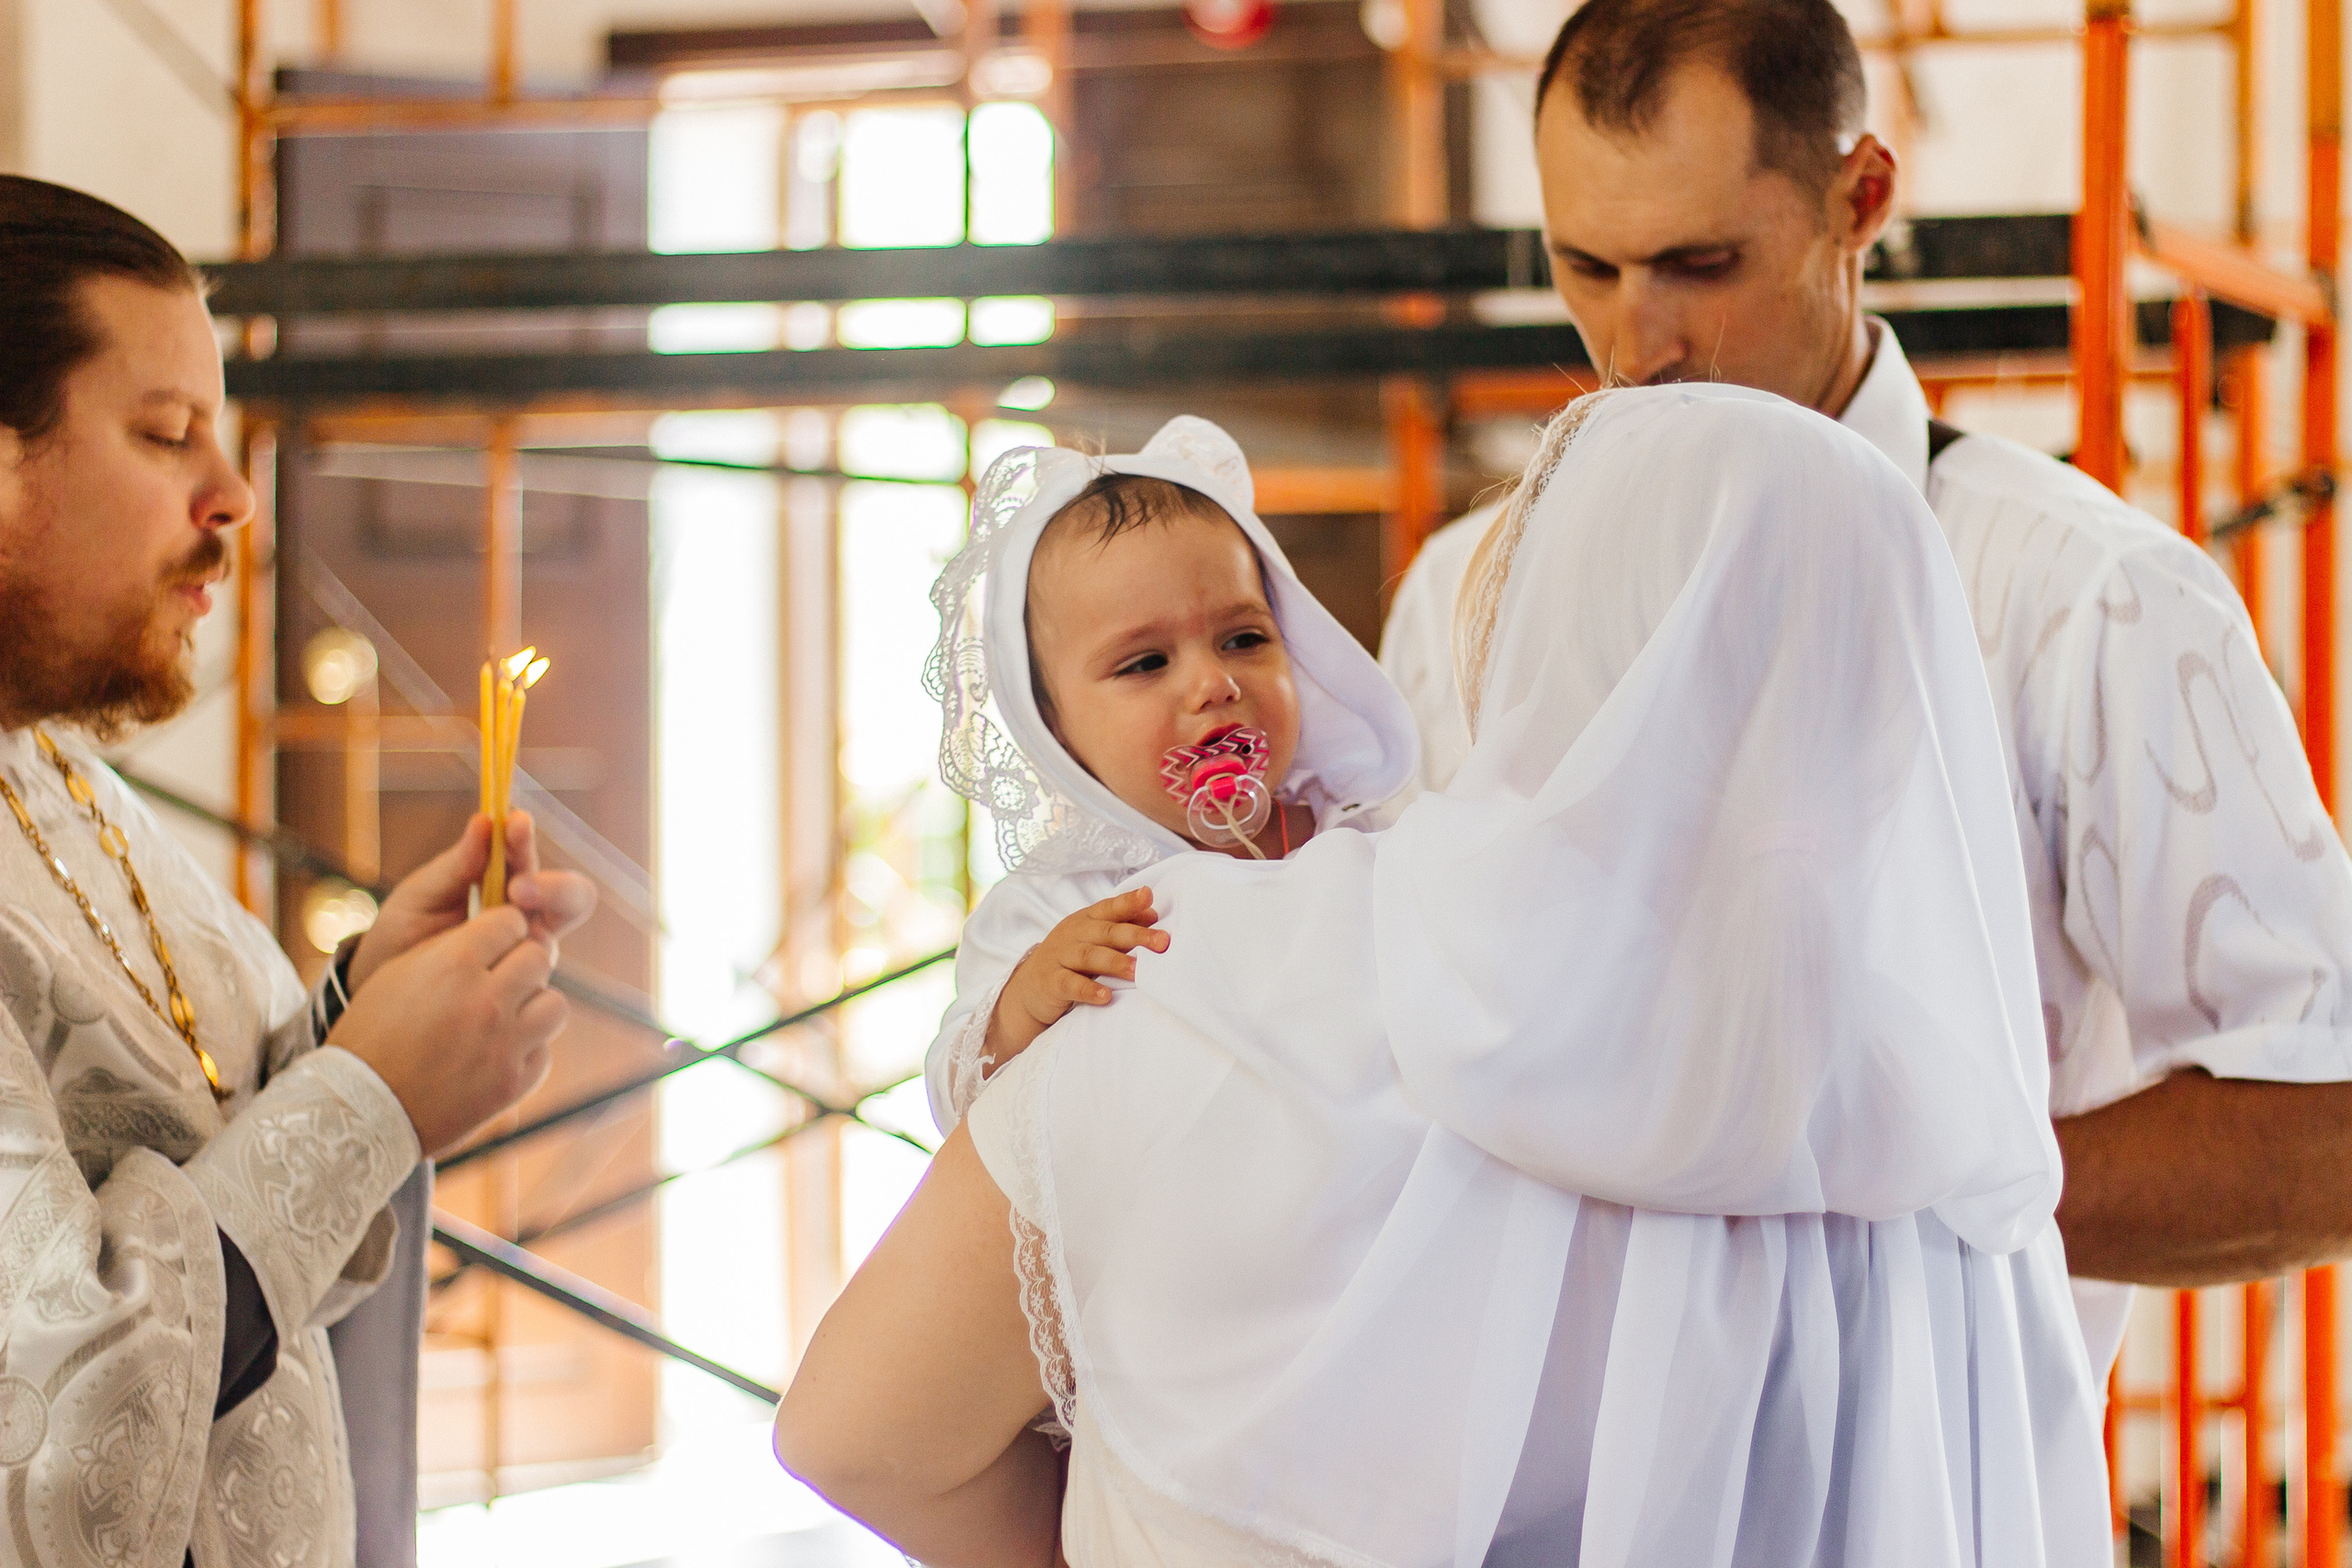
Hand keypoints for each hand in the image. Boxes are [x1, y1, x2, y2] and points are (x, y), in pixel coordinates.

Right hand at [328, 906, 568, 1158]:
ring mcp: (505, 1044)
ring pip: (554, 1004)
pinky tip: (496, 1055)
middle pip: (539, 958)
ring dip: (533, 1006)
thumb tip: (492, 930)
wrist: (359, 1110)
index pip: (511, 922)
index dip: (503, 931)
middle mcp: (488, 1000)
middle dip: (521, 964)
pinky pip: (543, 1052)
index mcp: (455, 964)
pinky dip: (525, 1052)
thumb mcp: (398, 974)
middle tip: (501, 979)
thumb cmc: (371, 1035)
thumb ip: (450, 947)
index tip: (494, 943)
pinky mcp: (513, 1082)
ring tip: (506, 1017)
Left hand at [347, 811, 596, 992]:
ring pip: (562, 932)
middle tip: (518, 887)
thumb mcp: (421, 895)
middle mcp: (526, 919)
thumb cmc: (400, 937)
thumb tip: (485, 820)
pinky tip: (502, 965)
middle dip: (555, 885)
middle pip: (573, 895)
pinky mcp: (523, 992)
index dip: (526, 838)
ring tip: (515, 917)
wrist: (377, 992)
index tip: (514, 825)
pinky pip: (541, 981)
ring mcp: (527, 956)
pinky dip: (531, 967)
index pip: (526, 857)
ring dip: (549, 916)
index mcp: (502, 886)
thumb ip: (455, 864)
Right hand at [984, 888, 1167, 1063]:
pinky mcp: (1051, 983)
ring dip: (1116, 963)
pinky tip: (1106, 996)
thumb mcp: (1092, 938)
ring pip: (1089, 956)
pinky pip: (1070, 984)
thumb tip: (1153, 913)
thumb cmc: (1070, 959)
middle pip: (1106, 932)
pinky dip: (1088, 990)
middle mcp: (1073, 935)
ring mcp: (1060, 958)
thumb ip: (1120, 926)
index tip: (1149, 895)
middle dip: (1135, 935)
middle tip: (1162, 941)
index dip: (1128, 902)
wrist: (1029, 988)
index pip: (1109, 908)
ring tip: (1138, 971)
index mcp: (1085, 920)